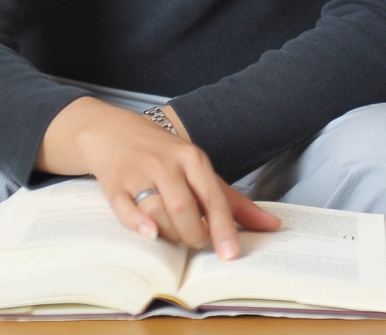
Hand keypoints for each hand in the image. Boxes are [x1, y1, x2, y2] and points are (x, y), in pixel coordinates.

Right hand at [38, 97, 279, 257]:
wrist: (113, 131)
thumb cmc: (163, 155)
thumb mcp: (199, 170)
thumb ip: (234, 202)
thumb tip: (272, 226)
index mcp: (193, 159)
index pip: (213, 198)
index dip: (223, 229)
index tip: (231, 254)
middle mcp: (167, 163)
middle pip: (185, 207)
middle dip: (194, 234)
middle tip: (196, 243)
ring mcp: (140, 172)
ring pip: (158, 209)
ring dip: (170, 233)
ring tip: (174, 236)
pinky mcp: (115, 183)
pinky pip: (125, 208)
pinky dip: (138, 223)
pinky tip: (150, 234)